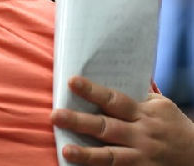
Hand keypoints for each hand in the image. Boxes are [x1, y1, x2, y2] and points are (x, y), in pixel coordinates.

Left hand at [51, 76, 193, 164]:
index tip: (71, 81)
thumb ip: (138, 95)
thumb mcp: (161, 107)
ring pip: (111, 156)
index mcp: (144, 113)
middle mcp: (141, 134)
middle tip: (55, 115)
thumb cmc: (174, 127)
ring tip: (66, 150)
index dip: (92, 91)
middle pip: (106, 127)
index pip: (115, 99)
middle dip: (80, 121)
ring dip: (87, 154)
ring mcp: (141, 156)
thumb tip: (111, 73)